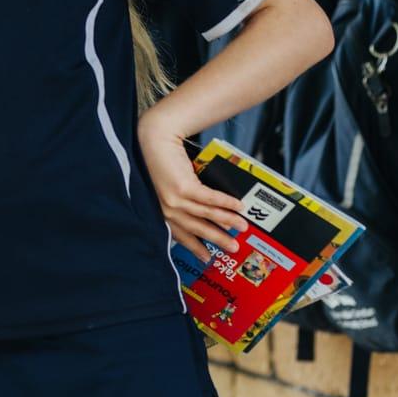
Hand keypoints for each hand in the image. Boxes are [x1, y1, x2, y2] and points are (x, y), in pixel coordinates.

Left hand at [138, 115, 244, 255]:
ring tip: (242, 226)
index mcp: (161, 210)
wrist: (155, 139)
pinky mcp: (182, 187)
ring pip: (206, 215)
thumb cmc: (162, 160)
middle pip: (196, 228)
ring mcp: (174, 199)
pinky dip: (226, 203)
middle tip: (233, 247)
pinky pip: (209, 199)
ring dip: (227, 221)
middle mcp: (166, 207)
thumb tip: (211, 212)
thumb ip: (185, 200)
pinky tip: (238, 206)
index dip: (194, 246)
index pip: (180, 233)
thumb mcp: (171, 186)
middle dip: (217, 239)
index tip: (207, 257)